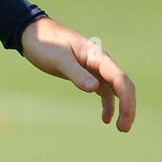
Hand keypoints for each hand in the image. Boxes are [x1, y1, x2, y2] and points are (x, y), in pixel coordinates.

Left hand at [19, 16, 135, 131]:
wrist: (33, 33)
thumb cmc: (45, 44)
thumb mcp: (59, 59)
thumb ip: (76, 74)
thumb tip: (95, 88)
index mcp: (97, 55)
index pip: (119, 78)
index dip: (125, 98)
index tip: (124, 116)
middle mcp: (100, 61)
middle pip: (123, 85)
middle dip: (128, 105)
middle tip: (124, 128)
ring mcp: (95, 68)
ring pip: (116, 89)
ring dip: (121, 107)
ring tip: (121, 128)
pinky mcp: (86, 73)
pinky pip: (104, 90)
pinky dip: (108, 104)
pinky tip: (105, 119)